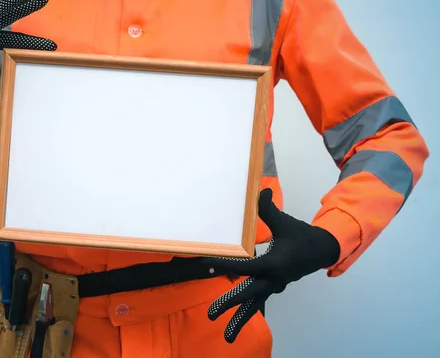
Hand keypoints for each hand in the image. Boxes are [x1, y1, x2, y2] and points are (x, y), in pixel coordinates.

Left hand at [202, 188, 340, 342]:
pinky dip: (247, 312)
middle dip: (229, 304)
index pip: (245, 266)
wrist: (322, 251)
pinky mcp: (273, 288)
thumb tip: (259, 190)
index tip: (207, 263)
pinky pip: (258, 302)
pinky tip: (235, 324)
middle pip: (248, 294)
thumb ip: (268, 209)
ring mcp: (274, 286)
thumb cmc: (301, 236)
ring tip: (227, 338)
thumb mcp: (285, 222)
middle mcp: (273, 279)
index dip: (226, 264)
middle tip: (210, 315)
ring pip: (254, 306)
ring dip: (240, 320)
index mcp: (275, 263)